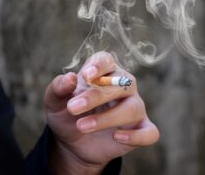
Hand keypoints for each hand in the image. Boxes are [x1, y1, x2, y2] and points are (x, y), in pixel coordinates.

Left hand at [45, 52, 159, 174]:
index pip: (107, 61)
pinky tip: (117, 137)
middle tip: (72, 108)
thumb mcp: (55, 102)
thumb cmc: (68, 115)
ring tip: (82, 126)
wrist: (73, 143)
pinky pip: (149, 132)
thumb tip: (70, 77)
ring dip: (108, 118)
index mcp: (104, 73)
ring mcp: (134, 108)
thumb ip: (58, 88)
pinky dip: (137, 136)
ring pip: (132, 108)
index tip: (87, 76)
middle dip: (96, 96)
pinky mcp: (140, 129)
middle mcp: (124, 87)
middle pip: (120, 84)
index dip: (99, 66)